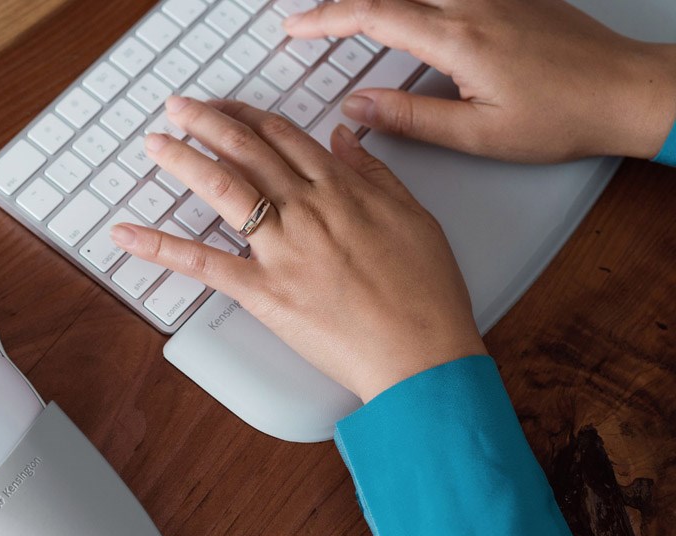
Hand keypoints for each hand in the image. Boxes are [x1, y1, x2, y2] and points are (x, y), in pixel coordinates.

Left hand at [111, 97, 486, 401]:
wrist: (421, 353)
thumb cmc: (425, 295)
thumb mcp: (414, 216)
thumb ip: (374, 173)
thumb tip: (343, 138)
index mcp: (343, 190)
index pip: (285, 139)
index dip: (249, 117)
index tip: (227, 107)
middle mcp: (308, 210)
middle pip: (246, 151)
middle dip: (206, 122)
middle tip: (178, 109)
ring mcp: (283, 250)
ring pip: (224, 189)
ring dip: (183, 160)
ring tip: (155, 143)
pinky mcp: (264, 292)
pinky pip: (204, 264)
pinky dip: (161, 247)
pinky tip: (128, 234)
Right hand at [283, 0, 675, 161]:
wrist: (629, 90)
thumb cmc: (566, 115)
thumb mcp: (479, 134)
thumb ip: (411, 119)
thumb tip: (358, 108)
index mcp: (459, 37)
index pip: (373, 15)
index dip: (325, 19)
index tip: (294, 27)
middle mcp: (473, 3)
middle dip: (340, 5)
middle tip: (307, 23)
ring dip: (375, 1)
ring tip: (346, 18)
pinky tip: (402, 11)